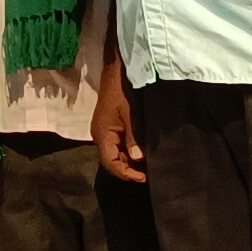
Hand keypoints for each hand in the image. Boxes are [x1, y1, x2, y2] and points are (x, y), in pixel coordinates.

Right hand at [93, 55, 144, 182]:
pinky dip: (130, 152)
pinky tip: (143, 153)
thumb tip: (138, 158)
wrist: (116, 72)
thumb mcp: (130, 113)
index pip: (110, 163)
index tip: (144, 178)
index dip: (126, 173)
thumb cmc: (122, 91)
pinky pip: (119, 145)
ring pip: (117, 154)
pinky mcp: (111, 127)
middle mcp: (101, 136)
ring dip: (131, 161)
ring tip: (149, 166)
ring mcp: (106, 131)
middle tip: (150, 174)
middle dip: (130, 170)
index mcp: (102, 134)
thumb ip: (133, 136)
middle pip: (112, 161)